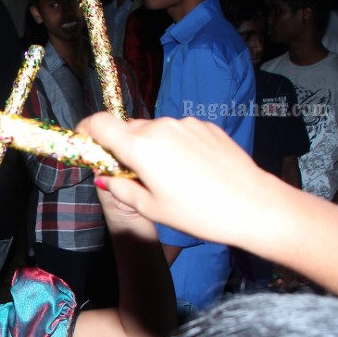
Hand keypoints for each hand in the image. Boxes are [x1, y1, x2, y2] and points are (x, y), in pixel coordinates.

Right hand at [77, 113, 271, 249]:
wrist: (253, 205)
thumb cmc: (200, 213)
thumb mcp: (152, 209)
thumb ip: (121, 189)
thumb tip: (105, 178)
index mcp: (141, 147)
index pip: (99, 123)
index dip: (85, 130)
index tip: (83, 142)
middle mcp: (161, 127)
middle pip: (127, 129)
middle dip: (121, 147)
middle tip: (128, 174)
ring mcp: (186, 124)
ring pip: (154, 131)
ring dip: (149, 148)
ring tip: (166, 178)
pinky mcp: (206, 127)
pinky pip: (178, 132)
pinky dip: (173, 146)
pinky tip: (189, 171)